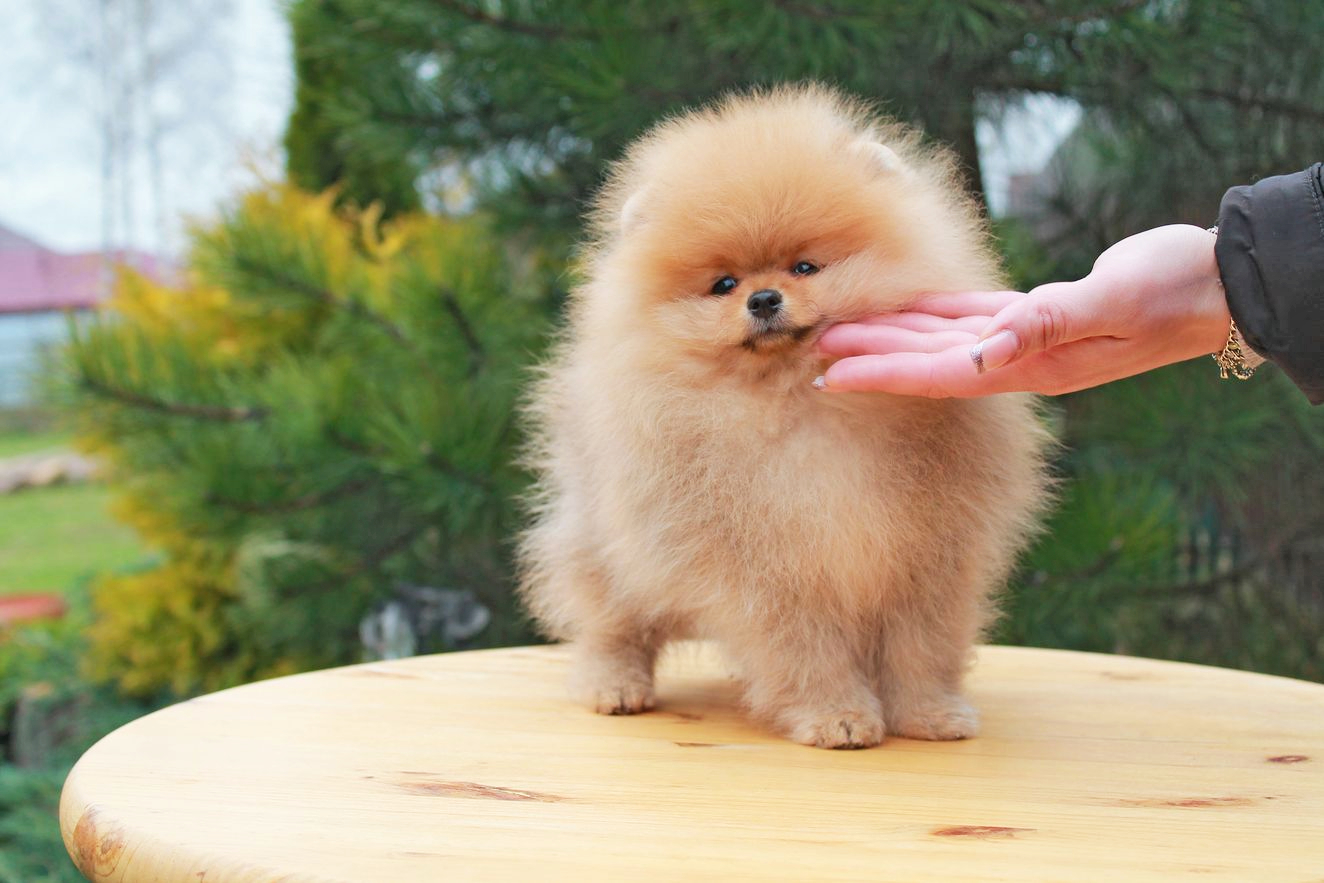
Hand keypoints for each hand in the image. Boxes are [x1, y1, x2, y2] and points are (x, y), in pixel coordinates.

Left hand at [814, 225, 1231, 396]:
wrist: (1217, 283)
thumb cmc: (1172, 291)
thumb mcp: (1114, 302)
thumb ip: (1053, 323)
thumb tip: (996, 347)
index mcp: (1033, 363)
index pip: (939, 374)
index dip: (883, 375)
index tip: (831, 379)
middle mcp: (1020, 357)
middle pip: (927, 359)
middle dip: (871, 355)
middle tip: (813, 350)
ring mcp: (1028, 336)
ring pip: (942, 334)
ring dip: (893, 331)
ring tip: (843, 327)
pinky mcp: (1038, 310)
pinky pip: (971, 313)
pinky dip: (934, 309)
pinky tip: (905, 305)